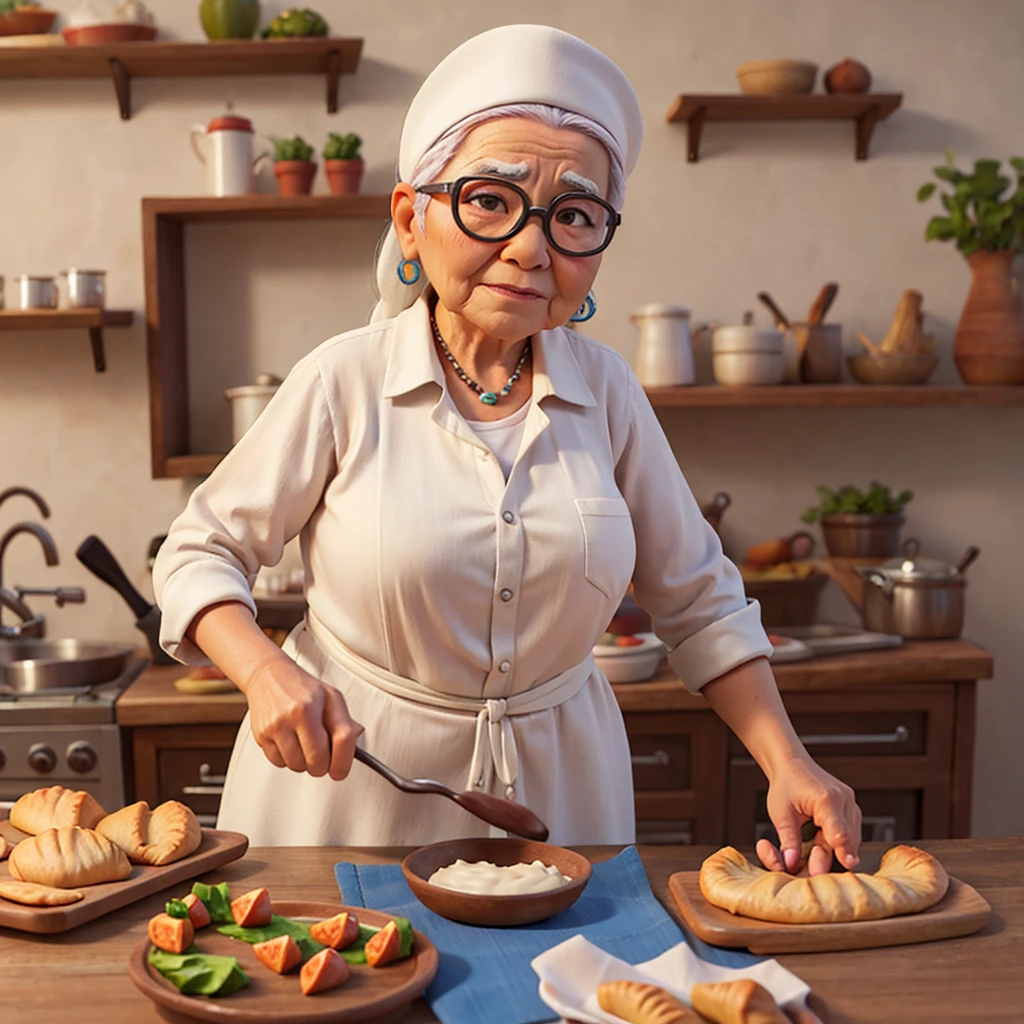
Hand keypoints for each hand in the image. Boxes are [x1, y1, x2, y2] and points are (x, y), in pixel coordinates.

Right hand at [244, 654, 362, 779]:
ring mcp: (273, 728)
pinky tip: (291, 742)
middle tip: (323, 753)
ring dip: (304, 762)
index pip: (339, 742)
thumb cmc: (301, 687)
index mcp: (311, 707)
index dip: (343, 762)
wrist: (268, 676)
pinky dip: (288, 759)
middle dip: (323, 764)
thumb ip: (345, 721)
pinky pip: (279, 763)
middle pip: (316, 762)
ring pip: (296, 766)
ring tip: (305, 743)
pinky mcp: (260, 737)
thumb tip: (355, 743)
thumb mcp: (330, 696)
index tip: (341, 769)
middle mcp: (291, 717)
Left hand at [755, 754, 861, 874]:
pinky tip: (820, 837)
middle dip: (831, 856)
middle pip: (846, 840)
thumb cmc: (786, 786)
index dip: (842, 851)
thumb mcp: (781, 814)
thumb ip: (788, 840)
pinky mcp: (852, 810)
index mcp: (826, 799)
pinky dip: (837, 842)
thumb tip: (791, 863)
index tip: (847, 864)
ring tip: (811, 842)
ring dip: (834, 849)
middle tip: (812, 866)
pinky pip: (850, 834)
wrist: (792, 765)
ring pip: (851, 840)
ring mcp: (851, 804)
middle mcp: (844, 800)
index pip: (840, 832)